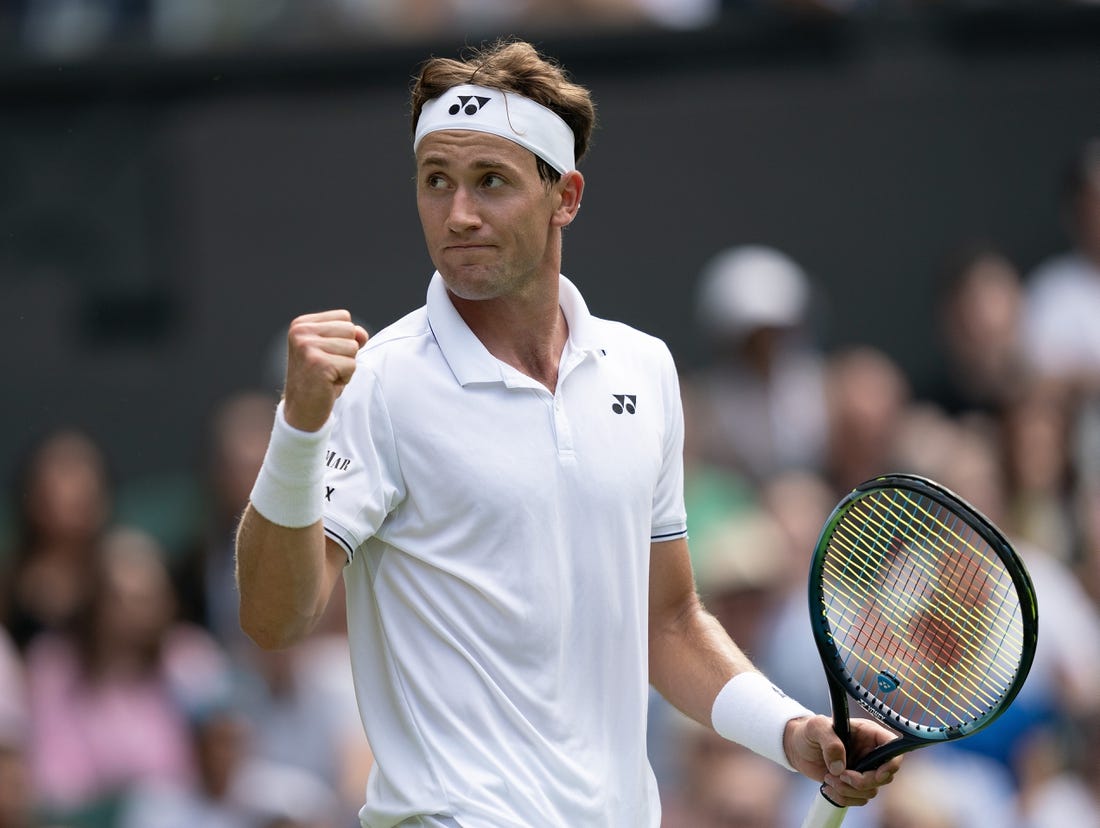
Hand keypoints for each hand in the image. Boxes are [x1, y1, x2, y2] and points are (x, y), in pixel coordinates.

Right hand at [283, 310, 368, 431]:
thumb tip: (362, 334)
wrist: (301, 410)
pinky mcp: (318, 363)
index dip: (344, 338)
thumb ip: (349, 336)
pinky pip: (352, 365)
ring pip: (353, 348)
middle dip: (347, 352)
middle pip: (350, 330)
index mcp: (301, 324)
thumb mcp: (334, 350)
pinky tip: (328, 384)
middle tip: (327, 367)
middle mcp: (301, 331)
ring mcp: (307, 346)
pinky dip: (345, 378)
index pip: (344, 317)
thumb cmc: (319, 379)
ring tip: (328, 375)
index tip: (325, 355)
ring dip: (346, 366)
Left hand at [783, 715, 901, 806]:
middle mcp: (870, 753)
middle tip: (841, 776)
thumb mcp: (816, 727)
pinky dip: (843, 798)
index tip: (876, 774)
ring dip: (848, 790)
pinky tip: (827, 787)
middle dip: (863, 782)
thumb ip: (830, 742)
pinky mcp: (854, 784)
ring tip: (828, 778)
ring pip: (871, 791)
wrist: (797, 747)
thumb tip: (840, 767)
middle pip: (885, 776)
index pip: (893, 748)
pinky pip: (858, 799)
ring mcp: (863, 770)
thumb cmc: (809, 731)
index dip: (891, 764)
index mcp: (868, 734)